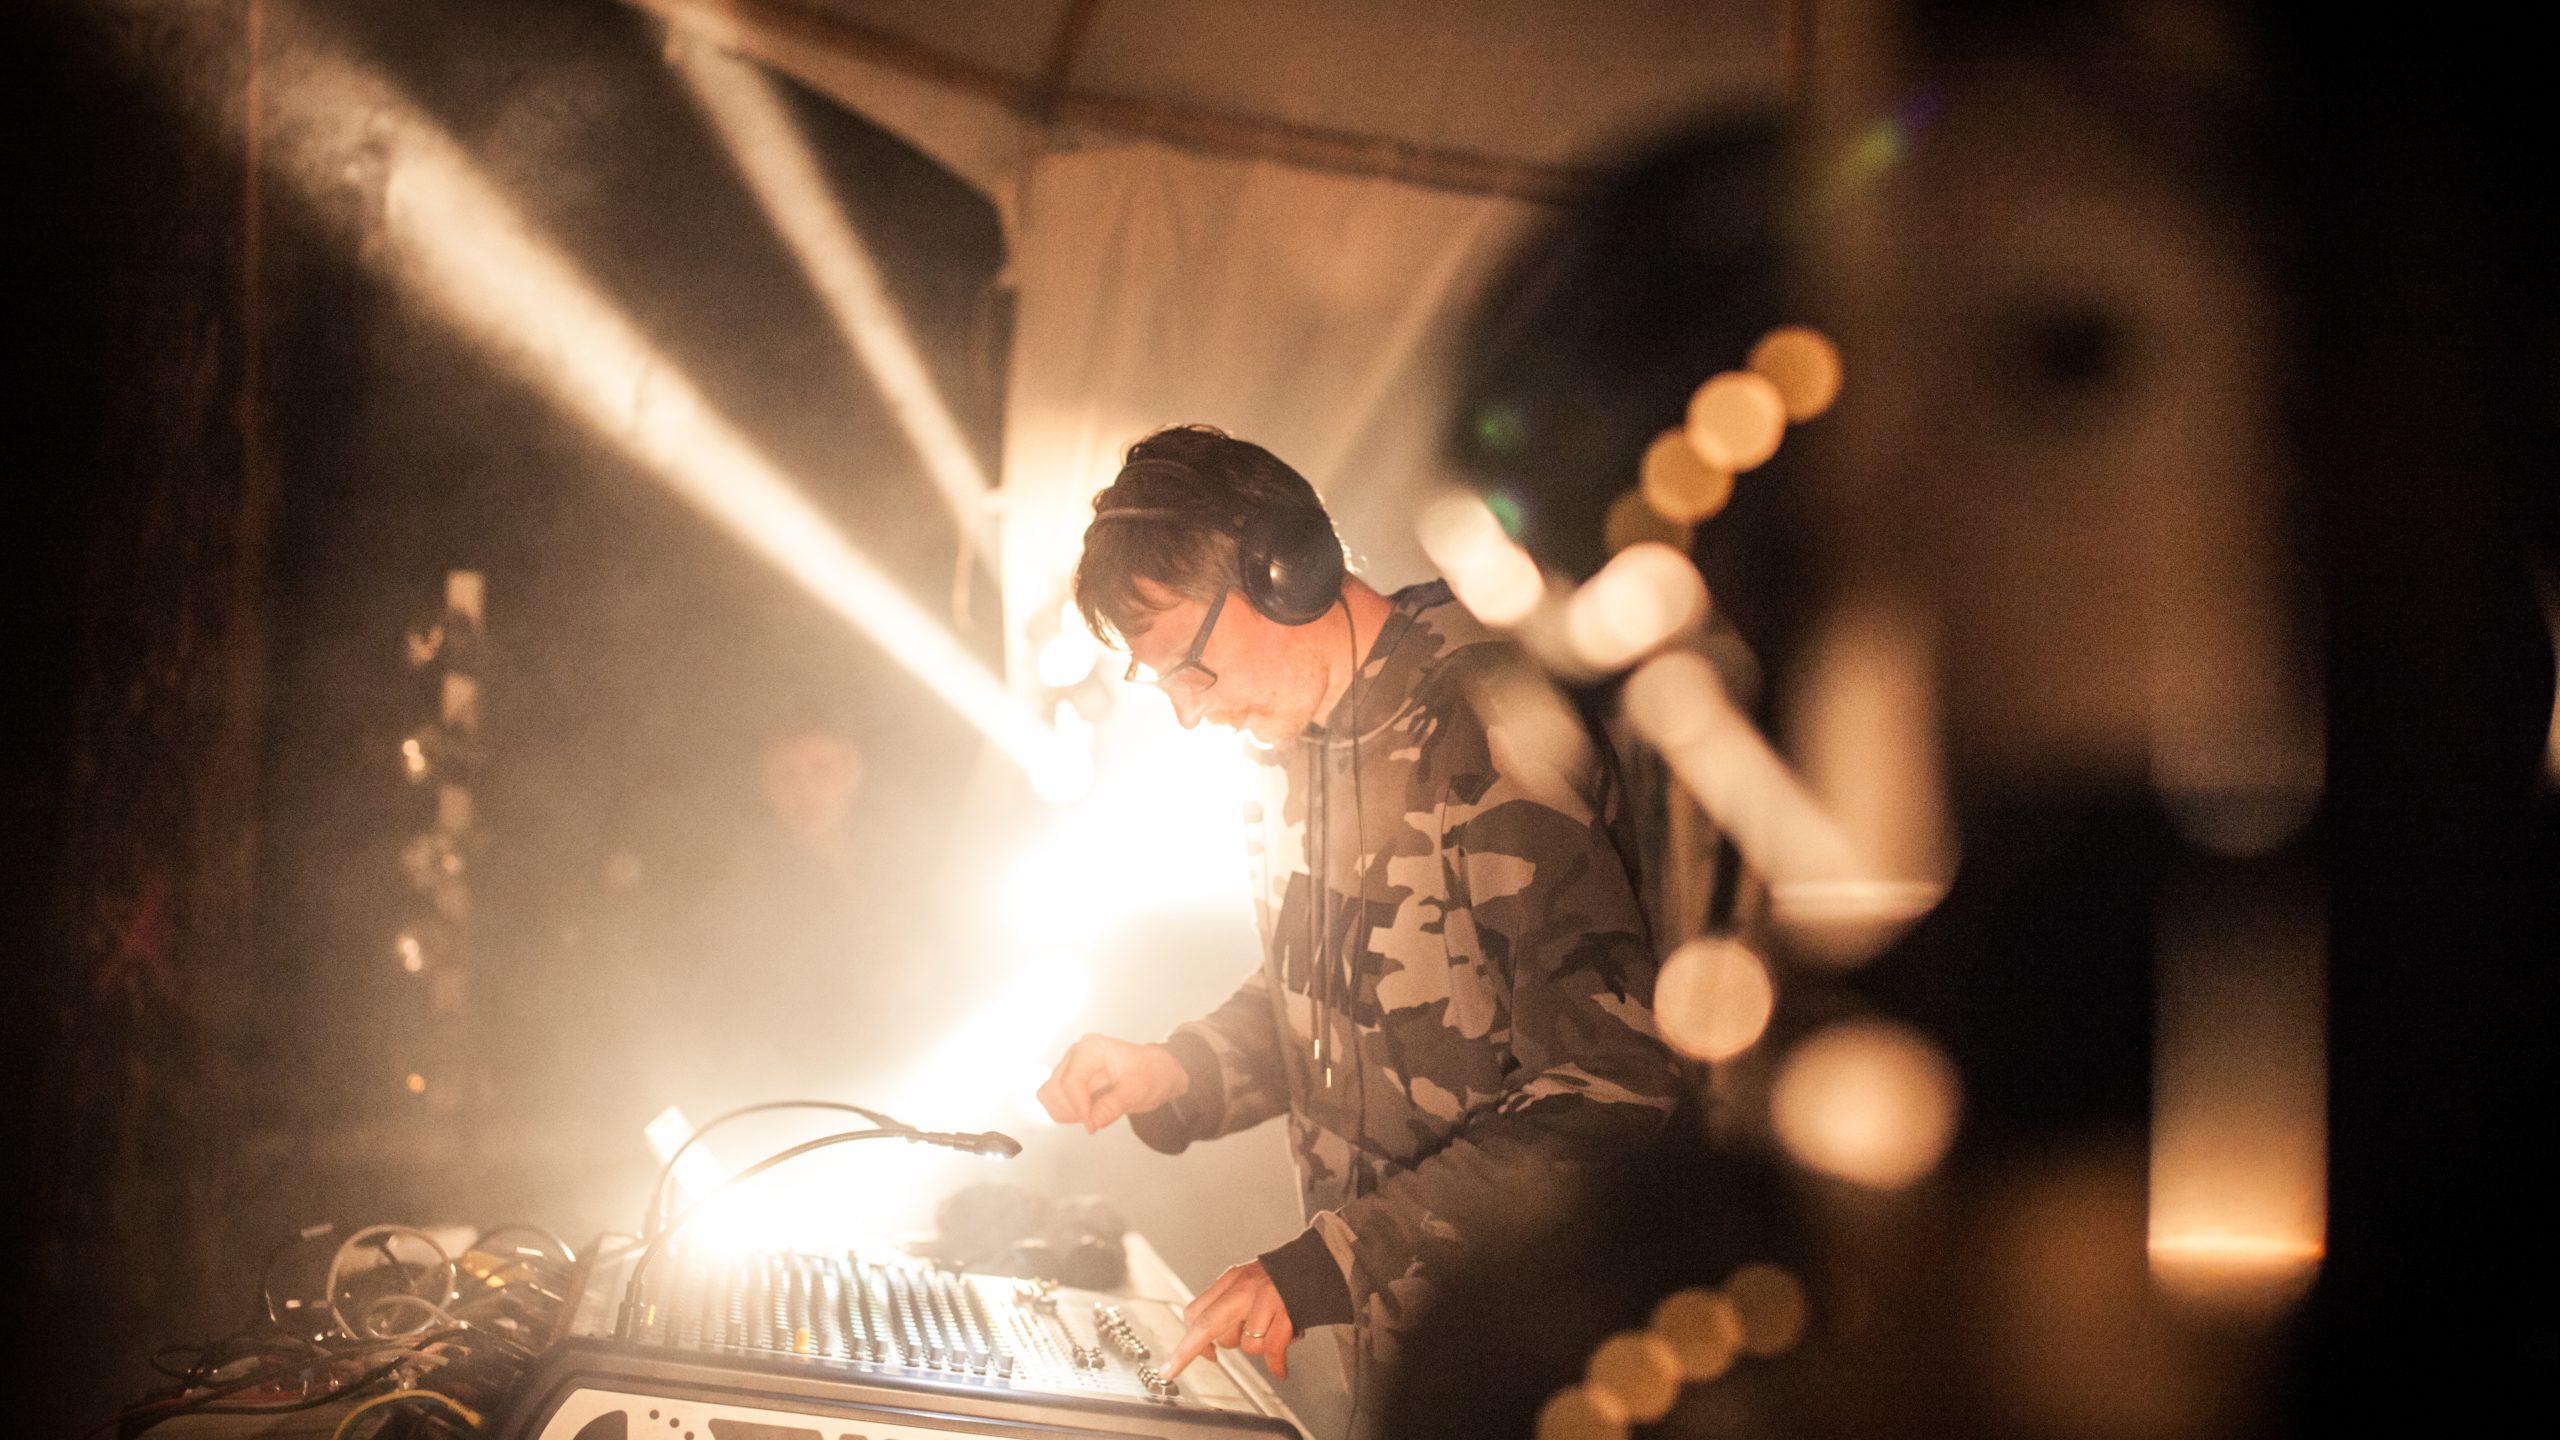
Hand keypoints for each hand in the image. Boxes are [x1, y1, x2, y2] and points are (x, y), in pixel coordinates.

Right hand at [1036, 1034, 1189, 1132]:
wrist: (1157, 1072)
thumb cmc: (1151, 1073)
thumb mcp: (1138, 1090)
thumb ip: (1113, 1106)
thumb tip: (1093, 1122)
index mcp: (1092, 1049)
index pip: (1071, 1082)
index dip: (1079, 1108)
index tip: (1092, 1126)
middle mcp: (1076, 1054)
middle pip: (1055, 1089)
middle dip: (1073, 1110)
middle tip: (1096, 1120)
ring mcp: (1070, 1067)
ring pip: (1049, 1096)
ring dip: (1067, 1112)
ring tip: (1095, 1114)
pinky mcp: (1069, 1080)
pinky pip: (1054, 1101)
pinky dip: (1067, 1113)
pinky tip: (1090, 1112)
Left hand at [1164, 1260, 1295, 1380]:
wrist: (1315, 1265)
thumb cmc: (1278, 1279)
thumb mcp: (1246, 1280)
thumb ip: (1225, 1305)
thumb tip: (1207, 1342)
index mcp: (1231, 1280)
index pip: (1196, 1310)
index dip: (1187, 1338)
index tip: (1177, 1359)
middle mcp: (1244, 1289)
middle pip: (1208, 1326)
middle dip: (1187, 1351)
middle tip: (1172, 1369)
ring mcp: (1265, 1302)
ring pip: (1246, 1345)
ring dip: (1256, 1347)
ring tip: (1269, 1332)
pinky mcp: (1286, 1315)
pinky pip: (1273, 1350)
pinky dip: (1276, 1364)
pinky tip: (1279, 1370)